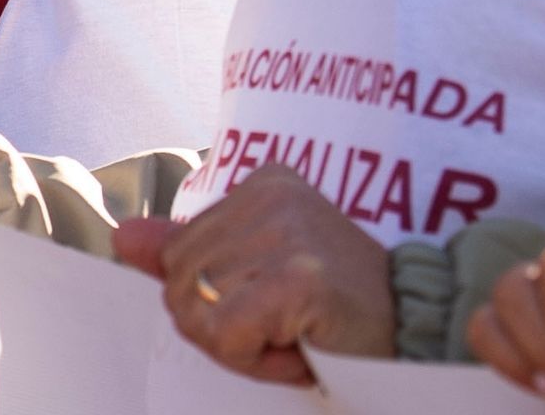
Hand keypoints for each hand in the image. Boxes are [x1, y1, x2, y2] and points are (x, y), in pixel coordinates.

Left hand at [112, 165, 393, 383]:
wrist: (421, 331)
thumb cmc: (340, 308)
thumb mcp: (259, 272)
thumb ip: (190, 254)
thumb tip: (123, 239)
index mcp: (261, 183)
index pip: (179, 252)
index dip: (214, 300)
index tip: (273, 308)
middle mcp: (269, 194)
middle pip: (179, 281)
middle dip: (219, 326)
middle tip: (282, 330)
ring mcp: (284, 231)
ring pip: (197, 311)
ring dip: (241, 348)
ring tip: (295, 336)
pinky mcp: (297, 276)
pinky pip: (226, 334)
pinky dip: (255, 361)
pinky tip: (300, 349)